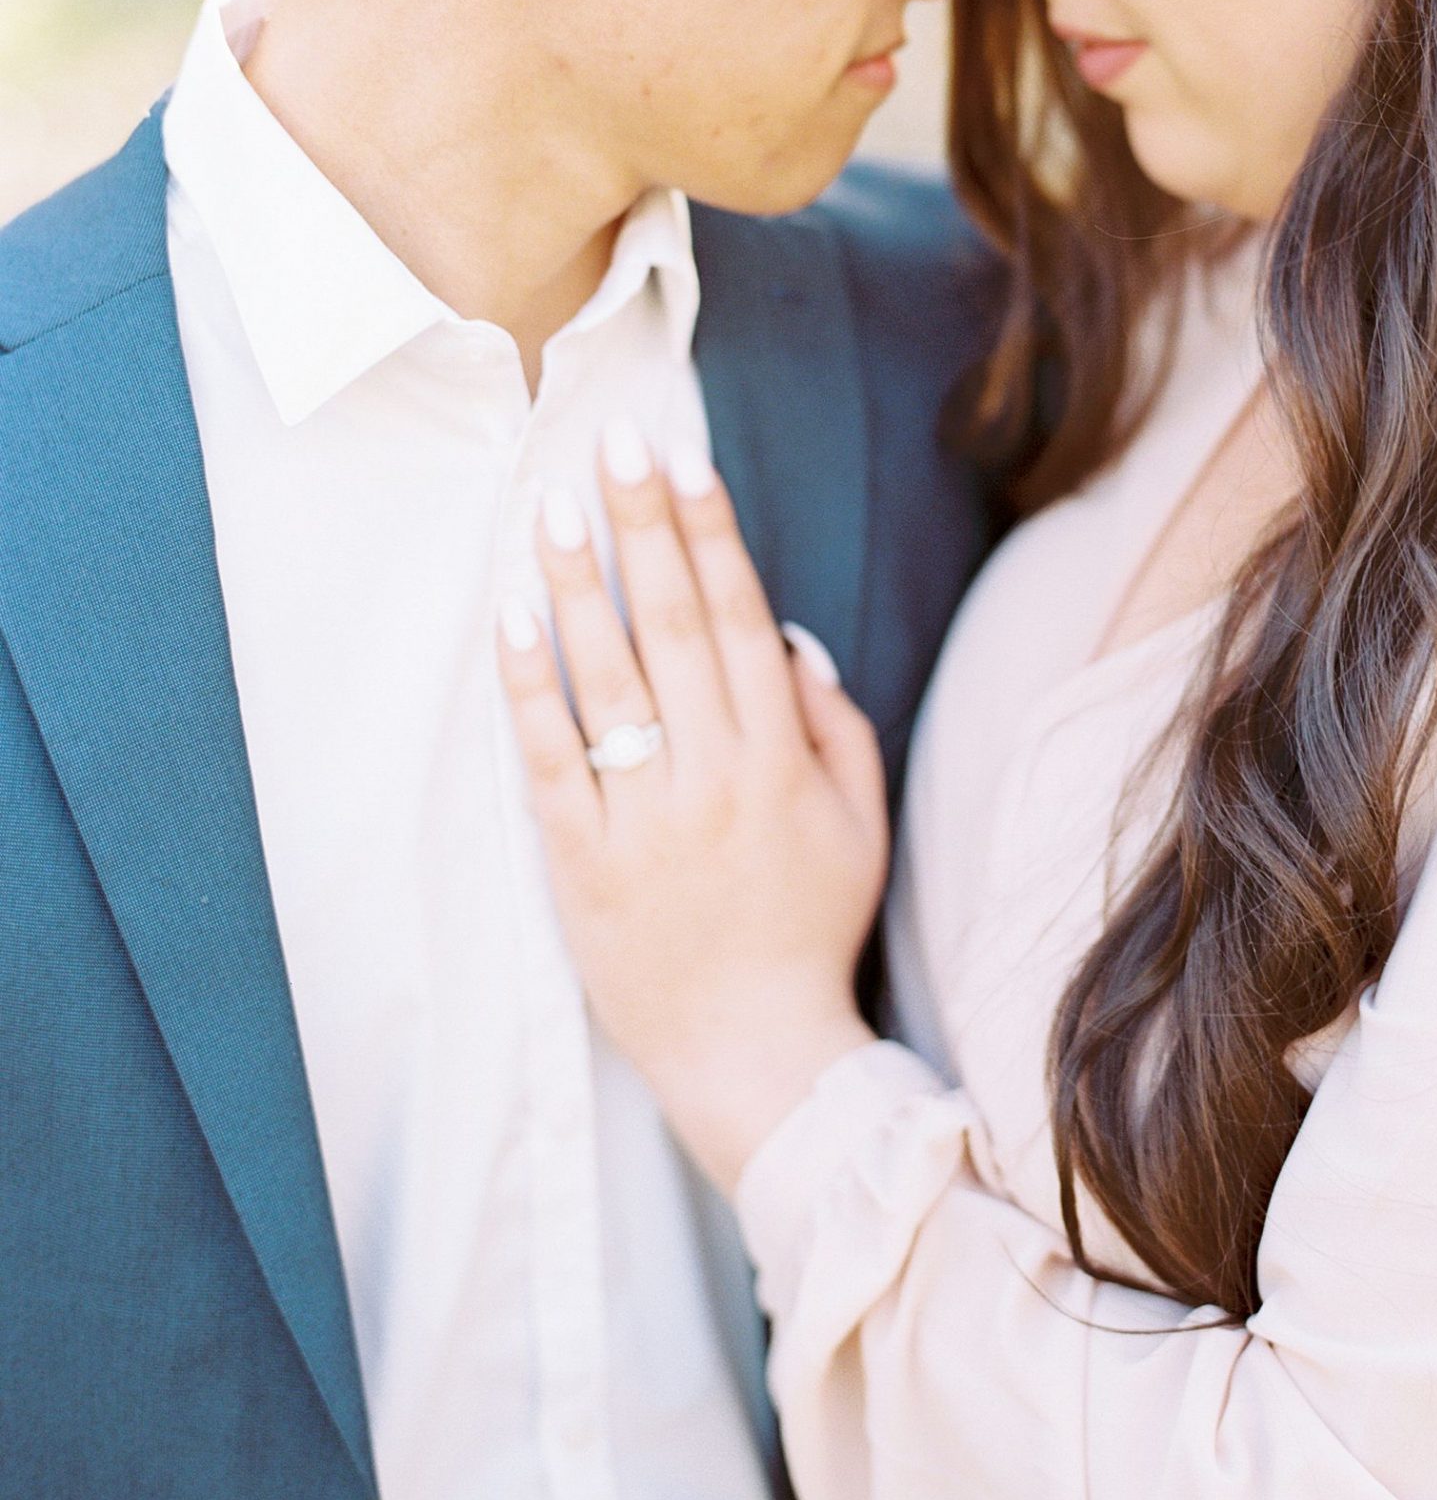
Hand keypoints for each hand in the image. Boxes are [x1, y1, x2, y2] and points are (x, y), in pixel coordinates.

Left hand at [498, 423, 882, 1194]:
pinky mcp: (580, 864)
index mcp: (779, 761)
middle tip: (614, 442)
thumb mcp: (860, 825)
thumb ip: (834, 724)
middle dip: (643, 525)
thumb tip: (787, 633)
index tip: (682, 459)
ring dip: (579, 585)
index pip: (738, 620)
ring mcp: (642, 820)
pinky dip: (529, 689)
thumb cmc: (810, 930)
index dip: (709, 533)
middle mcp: (712, 777)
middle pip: (672, 627)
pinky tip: (512, 620)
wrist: (754, 1057)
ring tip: (551, 506)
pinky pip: (548, 761)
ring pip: (607, 680)